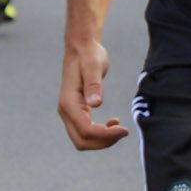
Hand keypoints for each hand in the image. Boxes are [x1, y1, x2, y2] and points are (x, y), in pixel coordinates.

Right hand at [58, 36, 129, 150]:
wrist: (81, 48)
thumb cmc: (89, 55)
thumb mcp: (94, 66)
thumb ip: (94, 85)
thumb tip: (96, 104)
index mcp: (68, 102)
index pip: (85, 130)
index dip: (105, 135)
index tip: (124, 129)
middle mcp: (65, 110)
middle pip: (82, 141)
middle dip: (103, 142)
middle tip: (124, 131)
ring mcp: (69, 113)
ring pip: (82, 139)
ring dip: (102, 140)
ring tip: (120, 129)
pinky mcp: (76, 111)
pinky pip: (85, 132)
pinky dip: (99, 134)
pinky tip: (113, 123)